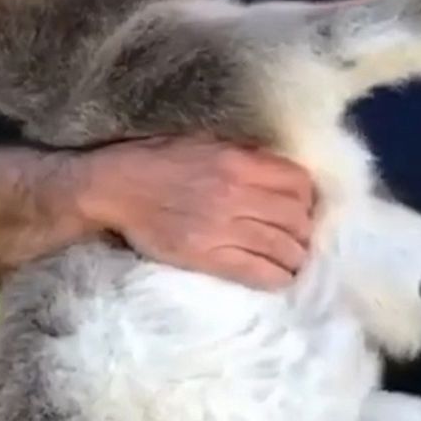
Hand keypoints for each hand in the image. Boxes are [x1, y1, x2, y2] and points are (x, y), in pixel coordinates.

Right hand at [79, 135, 316, 288]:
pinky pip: (258, 272)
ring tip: (290, 259)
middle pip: (297, 219)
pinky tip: (279, 277)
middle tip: (297, 237)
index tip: (301, 207)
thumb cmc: (159, 161)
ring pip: (284, 248)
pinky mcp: (207, 256)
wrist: (114, 187)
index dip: (307, 198)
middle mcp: (236, 194)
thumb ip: (246, 157)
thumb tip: (280, 175)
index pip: (298, 183)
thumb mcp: (207, 142)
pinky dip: (277, 278)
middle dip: (303, 230)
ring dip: (295, 257)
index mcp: (238, 163)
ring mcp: (222, 228)